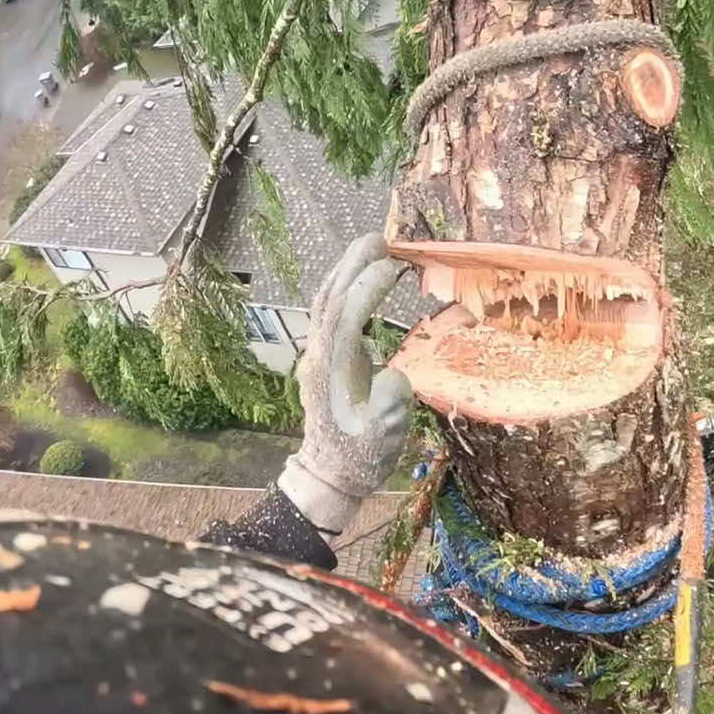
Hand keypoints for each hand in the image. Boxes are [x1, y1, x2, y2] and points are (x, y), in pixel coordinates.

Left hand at [278, 234, 412, 535]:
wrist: (329, 475)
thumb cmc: (360, 457)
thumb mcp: (384, 437)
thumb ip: (390, 405)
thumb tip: (395, 377)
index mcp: (333, 370)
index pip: (347, 317)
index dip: (367, 289)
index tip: (393, 266)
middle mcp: (319, 354)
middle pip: (332, 298)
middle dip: (353, 265)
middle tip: (381, 237)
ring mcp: (317, 353)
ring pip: (326, 301)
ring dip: (347, 270)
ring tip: (373, 245)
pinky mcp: (323, 356)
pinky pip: (329, 311)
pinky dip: (344, 287)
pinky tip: (360, 276)